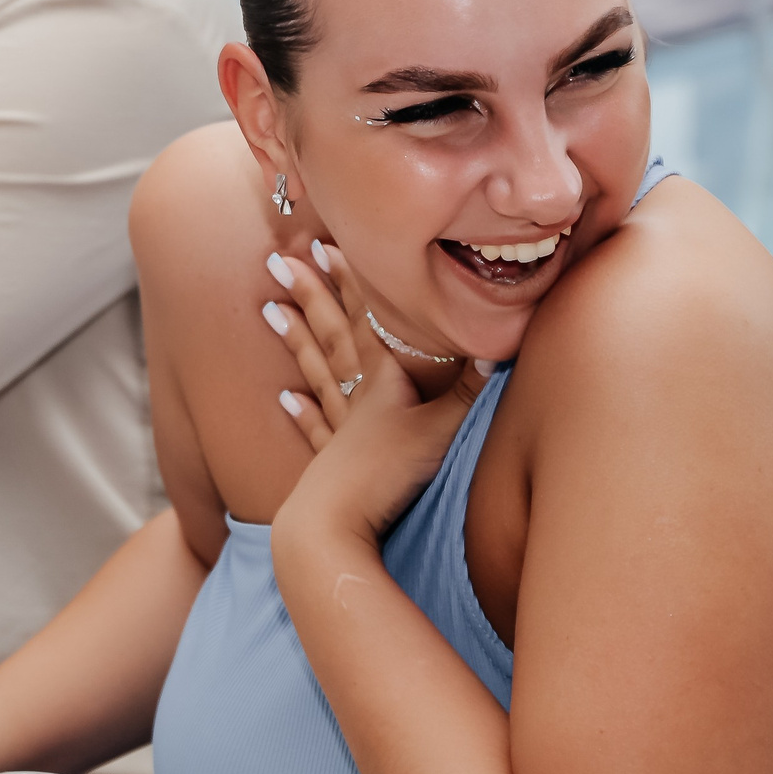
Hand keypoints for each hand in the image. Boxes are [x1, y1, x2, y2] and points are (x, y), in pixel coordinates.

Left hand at [268, 250, 490, 550]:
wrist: (337, 528)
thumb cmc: (387, 474)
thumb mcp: (442, 429)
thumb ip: (471, 390)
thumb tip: (503, 344)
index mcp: (382, 382)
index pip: (364, 320)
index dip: (348, 283)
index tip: (322, 245)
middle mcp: (356, 398)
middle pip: (331, 337)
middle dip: (309, 296)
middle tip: (277, 262)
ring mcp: (339, 431)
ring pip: (317, 373)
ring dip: (296, 341)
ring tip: (270, 310)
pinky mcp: (329, 467)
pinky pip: (315, 429)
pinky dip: (302, 411)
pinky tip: (284, 398)